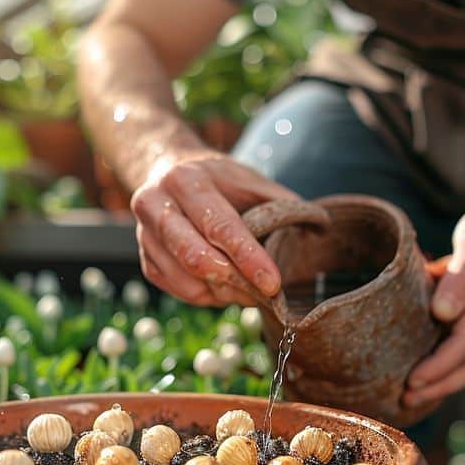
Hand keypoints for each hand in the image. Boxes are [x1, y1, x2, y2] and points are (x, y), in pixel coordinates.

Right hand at [131, 151, 298, 305]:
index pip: (219, 226)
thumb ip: (279, 202)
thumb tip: (320, 227)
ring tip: (250, 289)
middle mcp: (156, 205)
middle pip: (194, 257)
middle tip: (265, 294)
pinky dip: (208, 296)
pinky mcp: (145, 259)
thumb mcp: (249, 178)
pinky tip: (227, 286)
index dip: (248, 258)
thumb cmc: (217, 178)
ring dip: (224, 293)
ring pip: (187, 281)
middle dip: (234, 281)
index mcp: (185, 180)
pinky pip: (180, 291)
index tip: (273, 283)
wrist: (165, 168)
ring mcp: (144, 235)